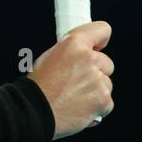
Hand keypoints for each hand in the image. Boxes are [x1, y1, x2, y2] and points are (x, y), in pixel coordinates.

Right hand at [27, 21, 114, 138]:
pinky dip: (97, 107)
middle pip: (107, 63)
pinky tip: (80, 107)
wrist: (34, 112)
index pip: (102, 30)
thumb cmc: (38, 87)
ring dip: (96, 90)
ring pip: (106, 84)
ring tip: (75, 97)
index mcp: (74, 44)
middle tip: (76, 82)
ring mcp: (98, 81)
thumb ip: (71, 51)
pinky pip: (107, 102)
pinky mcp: (103, 100)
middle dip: (96, 72)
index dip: (100, 40)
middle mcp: (89, 59)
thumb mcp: (49, 56)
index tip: (98, 47)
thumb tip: (83, 52)